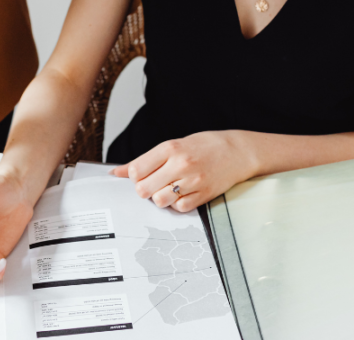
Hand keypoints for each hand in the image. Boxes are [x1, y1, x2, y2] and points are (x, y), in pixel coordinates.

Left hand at [111, 131, 257, 211]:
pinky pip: (179, 208)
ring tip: (168, 189)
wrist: (237, 151)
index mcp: (170, 148)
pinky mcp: (203, 195)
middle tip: (154, 183)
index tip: (141, 174)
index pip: (135, 170)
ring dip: (160, 198)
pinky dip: (177, 204)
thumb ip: (144, 160)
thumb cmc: (203, 146)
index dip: (134, 176)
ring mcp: (193, 181)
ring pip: (160, 201)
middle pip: (144, 189)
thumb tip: (115, 172)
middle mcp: (180, 164)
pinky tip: (182, 194)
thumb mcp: (172, 146)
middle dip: (144, 189)